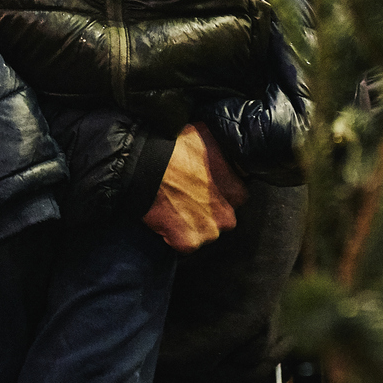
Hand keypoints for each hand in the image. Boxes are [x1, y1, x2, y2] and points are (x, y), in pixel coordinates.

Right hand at [141, 124, 249, 252]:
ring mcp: (207, 232)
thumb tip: (230, 151)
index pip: (236, 197)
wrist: (145, 164)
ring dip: (193, 225)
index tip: (205, 186)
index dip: (219, 191)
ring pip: (204, 233)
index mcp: (237, 191)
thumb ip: (224, 152)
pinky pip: (185, 245)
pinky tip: (166, 218)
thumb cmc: (175, 146)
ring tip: (175, 208)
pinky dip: (175, 236)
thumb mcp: (208, 137)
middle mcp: (227, 215)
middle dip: (208, 211)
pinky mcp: (186, 243)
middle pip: (222, 218)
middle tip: (188, 197)